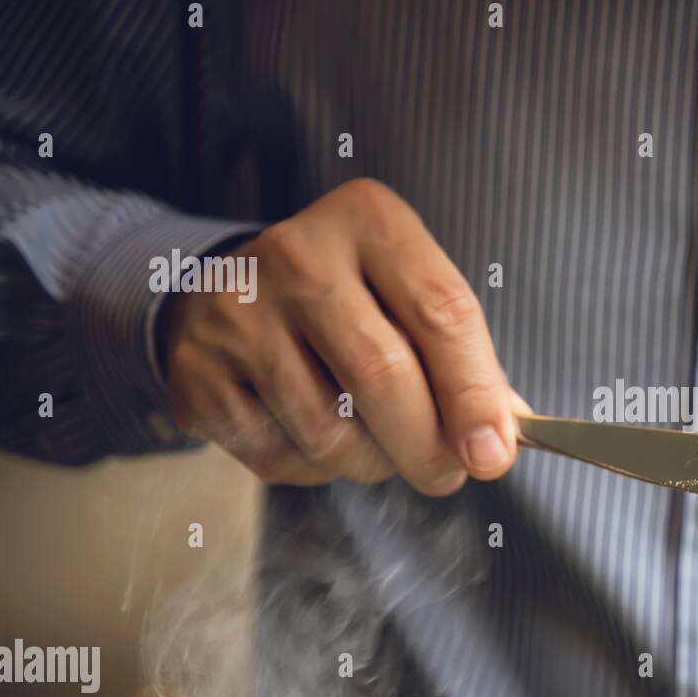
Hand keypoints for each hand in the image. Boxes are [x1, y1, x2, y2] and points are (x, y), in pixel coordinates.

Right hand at [163, 178, 523, 493]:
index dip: (475, 393)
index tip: (494, 454)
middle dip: (427, 446)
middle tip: (447, 474)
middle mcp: (298, 255)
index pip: (441, 312)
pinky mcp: (198, 373)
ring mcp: (238, 312)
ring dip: (373, 460)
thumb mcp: (409, 299)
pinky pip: (283, 455)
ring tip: (377, 441)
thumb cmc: (349, 303)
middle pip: (383, 375)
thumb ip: (463, 361)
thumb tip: (499, 442)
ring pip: (332, 430)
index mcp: (369, 222)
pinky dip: (318, 467)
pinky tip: (316, 433)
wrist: (232, 293)